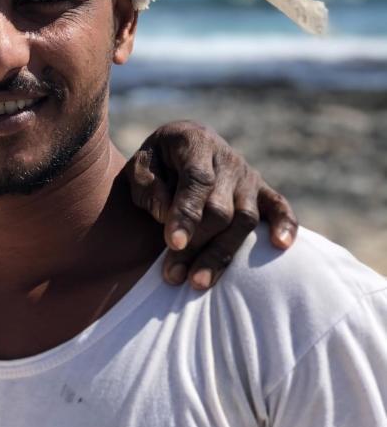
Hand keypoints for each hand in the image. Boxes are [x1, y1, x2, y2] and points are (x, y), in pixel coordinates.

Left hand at [127, 120, 296, 289]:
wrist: (182, 144)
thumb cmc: (156, 162)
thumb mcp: (140, 165)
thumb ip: (149, 187)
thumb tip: (165, 216)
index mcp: (195, 144)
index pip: (197, 181)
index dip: (187, 213)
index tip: (174, 243)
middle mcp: (227, 160)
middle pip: (221, 208)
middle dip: (197, 245)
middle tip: (173, 275)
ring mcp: (248, 176)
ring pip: (245, 219)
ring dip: (223, 253)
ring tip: (199, 282)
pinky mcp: (262, 190)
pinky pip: (279, 206)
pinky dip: (285, 224)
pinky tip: (280, 245)